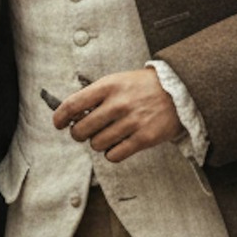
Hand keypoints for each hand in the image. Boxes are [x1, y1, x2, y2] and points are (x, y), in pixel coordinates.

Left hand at [53, 69, 185, 163]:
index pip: (73, 104)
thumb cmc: (141, 87)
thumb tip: (70, 117)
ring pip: (96, 144)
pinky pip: (114, 155)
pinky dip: (111, 153)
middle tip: (84, 132)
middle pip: (81, 130)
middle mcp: (118, 104)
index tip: (58, 123)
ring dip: (97, 143)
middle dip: (78, 134)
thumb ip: (94, 96)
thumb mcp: (116, 81)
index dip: (60, 117)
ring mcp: (132, 122)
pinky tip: (117, 145)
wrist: (178, 91)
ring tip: (106, 136)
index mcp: (108, 86)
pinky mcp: (144, 138)